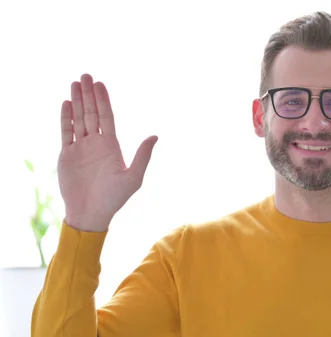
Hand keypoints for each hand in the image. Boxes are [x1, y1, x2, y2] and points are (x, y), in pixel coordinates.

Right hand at [58, 74, 157, 231]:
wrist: (91, 213)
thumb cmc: (114, 198)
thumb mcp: (133, 177)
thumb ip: (142, 156)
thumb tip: (155, 136)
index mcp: (112, 146)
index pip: (107, 117)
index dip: (103, 100)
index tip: (100, 84)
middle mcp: (96, 143)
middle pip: (91, 113)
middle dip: (88, 95)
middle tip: (85, 75)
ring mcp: (81, 148)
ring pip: (78, 119)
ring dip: (76, 102)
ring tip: (74, 84)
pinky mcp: (67, 155)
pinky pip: (66, 132)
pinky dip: (65, 118)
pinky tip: (65, 103)